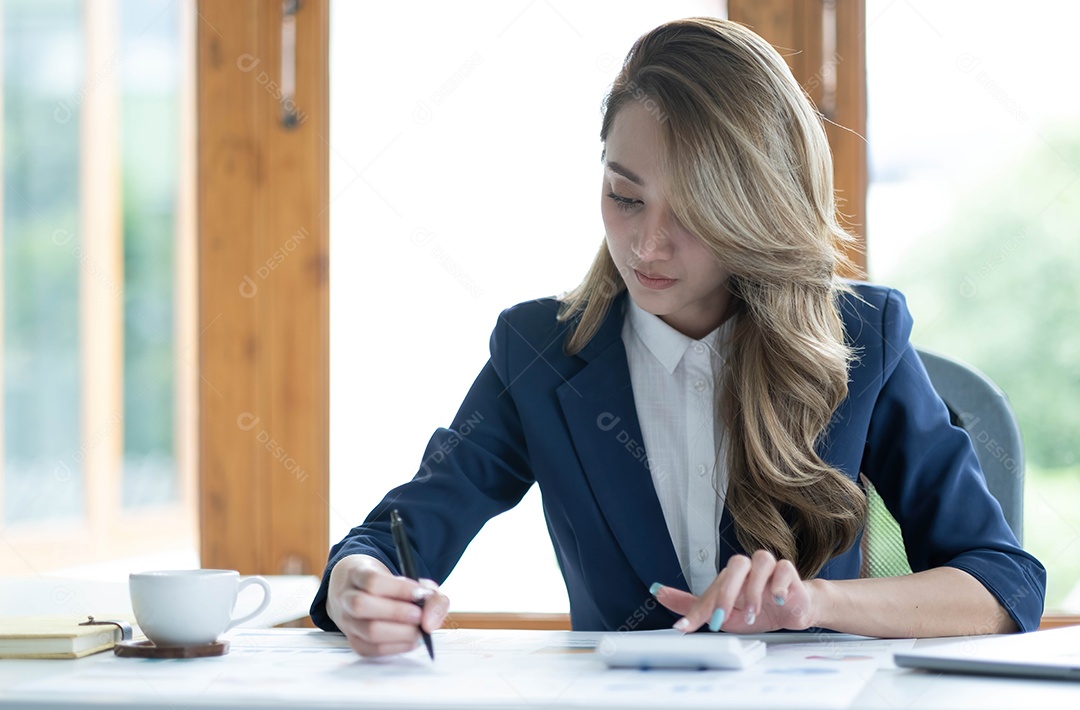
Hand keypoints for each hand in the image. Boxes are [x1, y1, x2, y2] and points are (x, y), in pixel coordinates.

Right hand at [326, 554, 449, 656]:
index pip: (373, 581)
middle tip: (419, 615)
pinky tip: (411, 640)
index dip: (399, 589)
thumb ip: (430, 595)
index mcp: (357, 573)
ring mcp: (346, 621)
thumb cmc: (391, 587)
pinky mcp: (353, 642)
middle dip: (396, 612)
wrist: (362, 593)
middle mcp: (345, 597)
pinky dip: (397, 647)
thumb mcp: (411, 581)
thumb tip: (430, 622)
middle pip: (362, 605)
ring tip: (418, 630)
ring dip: (399, 633)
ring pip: (367, 631)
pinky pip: (372, 649)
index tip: (421, 594)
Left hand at [654, 550, 817, 632]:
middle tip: (722, 618)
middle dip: (726, 593)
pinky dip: (779, 585)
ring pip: (761, 562)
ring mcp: (769, 567)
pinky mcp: (789, 572)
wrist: (793, 611)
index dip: (698, 608)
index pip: (712, 588)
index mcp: (730, 576)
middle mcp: (748, 567)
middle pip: (735, 565)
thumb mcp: (725, 614)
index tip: (686, 627)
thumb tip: (658, 592)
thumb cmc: (758, 610)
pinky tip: (777, 599)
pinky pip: (784, 569)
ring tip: (752, 613)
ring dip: (754, 589)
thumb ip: (694, 605)